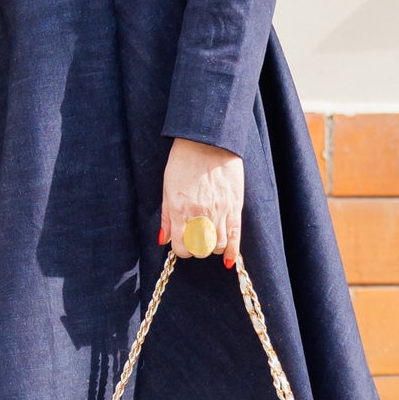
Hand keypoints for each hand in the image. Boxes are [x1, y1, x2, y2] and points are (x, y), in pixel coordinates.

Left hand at [160, 137, 243, 264]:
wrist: (207, 141)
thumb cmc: (183, 161)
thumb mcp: (167, 188)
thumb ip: (166, 216)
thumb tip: (163, 239)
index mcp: (180, 210)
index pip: (181, 248)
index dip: (181, 248)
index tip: (182, 242)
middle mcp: (199, 215)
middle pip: (200, 249)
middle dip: (196, 248)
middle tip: (195, 238)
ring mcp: (219, 211)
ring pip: (217, 246)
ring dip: (212, 246)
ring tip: (209, 237)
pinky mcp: (235, 206)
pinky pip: (235, 236)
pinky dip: (232, 250)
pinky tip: (228, 258)